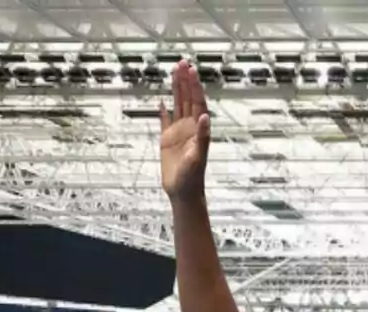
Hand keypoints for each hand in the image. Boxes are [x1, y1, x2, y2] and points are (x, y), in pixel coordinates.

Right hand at [160, 60, 210, 201]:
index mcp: (198, 130)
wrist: (183, 192)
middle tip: (183, 63)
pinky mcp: (167, 140)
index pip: (197, 103)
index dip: (195, 87)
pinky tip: (162, 101)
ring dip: (176, 89)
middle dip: (186, 81)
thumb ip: (202, 137)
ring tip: (174, 72)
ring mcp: (178, 132)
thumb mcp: (198, 157)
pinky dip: (164, 111)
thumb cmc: (192, 177)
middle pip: (187, 99)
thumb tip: (205, 117)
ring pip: (177, 105)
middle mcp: (189, 128)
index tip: (191, 71)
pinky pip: (165, 121)